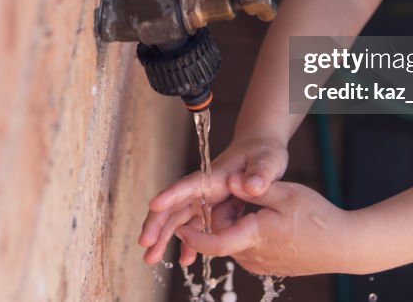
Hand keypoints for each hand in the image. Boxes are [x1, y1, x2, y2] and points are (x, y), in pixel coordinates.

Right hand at [139, 135, 288, 264]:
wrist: (262, 152)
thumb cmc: (264, 153)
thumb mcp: (267, 161)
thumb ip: (260, 174)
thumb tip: (252, 186)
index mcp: (216, 176)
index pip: (190, 185)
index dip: (172, 194)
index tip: (153, 204)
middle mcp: (205, 188)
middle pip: (176, 205)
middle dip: (158, 223)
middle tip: (144, 243)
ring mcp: (207, 200)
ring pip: (180, 219)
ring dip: (164, 237)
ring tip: (151, 258)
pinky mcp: (213, 209)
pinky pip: (196, 227)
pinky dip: (190, 243)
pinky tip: (186, 260)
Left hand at [175, 176, 352, 276]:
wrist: (343, 246)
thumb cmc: (317, 217)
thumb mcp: (285, 193)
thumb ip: (253, 187)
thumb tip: (230, 181)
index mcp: (254, 236)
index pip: (213, 243)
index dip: (194, 237)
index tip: (182, 227)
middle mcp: (253, 256)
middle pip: (222, 237)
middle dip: (220, 217)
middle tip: (237, 194)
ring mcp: (262, 264)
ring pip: (235, 243)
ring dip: (235, 226)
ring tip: (258, 205)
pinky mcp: (270, 266)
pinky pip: (248, 249)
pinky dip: (247, 234)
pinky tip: (267, 219)